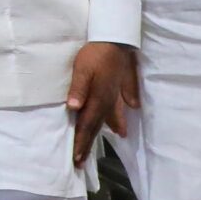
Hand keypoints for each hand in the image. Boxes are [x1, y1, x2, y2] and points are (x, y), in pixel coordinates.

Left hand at [66, 41, 139, 164]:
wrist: (116, 38)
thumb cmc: (95, 53)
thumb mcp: (81, 69)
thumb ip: (78, 88)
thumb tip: (73, 108)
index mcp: (98, 98)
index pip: (87, 125)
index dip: (80, 142)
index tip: (76, 159)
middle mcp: (109, 100)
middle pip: (98, 125)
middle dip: (89, 143)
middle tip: (83, 161)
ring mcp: (117, 93)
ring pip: (112, 115)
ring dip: (110, 128)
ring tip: (117, 138)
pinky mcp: (121, 85)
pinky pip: (123, 103)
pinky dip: (123, 113)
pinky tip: (127, 116)